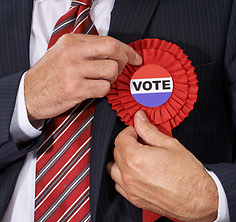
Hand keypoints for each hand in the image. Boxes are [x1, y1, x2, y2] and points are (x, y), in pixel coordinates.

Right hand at [24, 34, 141, 122]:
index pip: (109, 41)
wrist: (28, 95)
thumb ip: (86, 49)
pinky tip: (93, 91)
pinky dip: (103, 91)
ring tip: (101, 81)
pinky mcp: (75, 89)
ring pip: (111, 71)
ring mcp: (74, 71)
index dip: (127, 50)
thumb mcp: (63, 53)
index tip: (135, 58)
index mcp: (71, 42)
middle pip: (113, 51)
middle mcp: (73, 53)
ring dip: (112, 79)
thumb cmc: (49, 75)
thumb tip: (116, 51)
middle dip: (124, 62)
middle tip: (120, 70)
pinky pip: (104, 88)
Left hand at [107, 111, 217, 221]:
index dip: (129, 131)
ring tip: (138, 157)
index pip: (120, 138)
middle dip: (127, 144)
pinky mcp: (134, 199)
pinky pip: (119, 185)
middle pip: (116, 153)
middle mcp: (129, 175)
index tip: (137, 131)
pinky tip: (137, 172)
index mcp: (135, 158)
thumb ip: (149, 130)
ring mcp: (130, 189)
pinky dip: (124, 176)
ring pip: (114, 169)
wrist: (198, 198)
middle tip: (142, 142)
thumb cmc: (188, 174)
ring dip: (122, 160)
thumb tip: (140, 119)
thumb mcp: (170, 144)